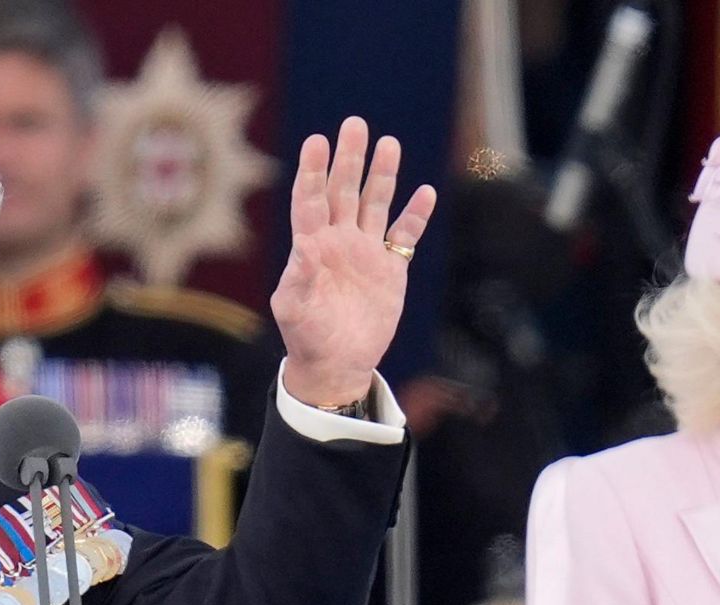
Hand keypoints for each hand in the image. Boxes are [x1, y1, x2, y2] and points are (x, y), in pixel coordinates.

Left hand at [271, 116, 436, 407]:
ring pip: (375, 204)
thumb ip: (299, 277)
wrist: (337, 363)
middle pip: (344, 191)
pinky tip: (424, 192)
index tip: (317, 142)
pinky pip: (404, 236)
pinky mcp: (390, 269)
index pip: (311, 200)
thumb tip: (304, 246)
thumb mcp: (295, 309)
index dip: (313, 171)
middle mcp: (338, 241)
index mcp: (311, 246)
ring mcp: (365, 252)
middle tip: (355, 125)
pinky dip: (414, 216)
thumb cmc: (307, 337)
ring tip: (389, 144)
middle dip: (350, 159)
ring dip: (382, 176)